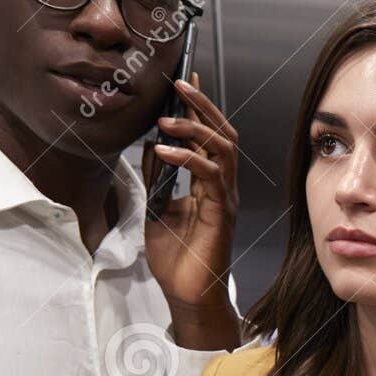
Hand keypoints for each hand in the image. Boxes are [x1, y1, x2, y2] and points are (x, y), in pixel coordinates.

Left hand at [142, 72, 240, 342]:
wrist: (188, 295)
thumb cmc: (176, 259)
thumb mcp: (157, 209)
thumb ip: (157, 179)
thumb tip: (150, 145)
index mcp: (209, 186)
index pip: (208, 137)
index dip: (199, 108)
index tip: (184, 80)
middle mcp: (222, 188)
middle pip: (222, 134)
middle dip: (202, 106)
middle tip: (179, 84)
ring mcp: (225, 199)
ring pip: (222, 149)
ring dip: (196, 127)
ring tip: (167, 118)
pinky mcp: (221, 213)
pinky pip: (210, 175)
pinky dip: (187, 158)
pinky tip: (164, 151)